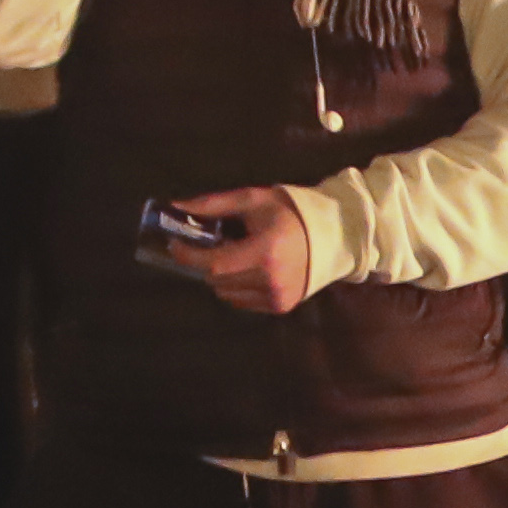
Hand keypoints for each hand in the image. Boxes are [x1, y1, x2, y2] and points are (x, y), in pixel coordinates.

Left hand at [153, 184, 312, 314]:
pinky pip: (242, 302)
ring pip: (226, 294)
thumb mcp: (251, 201)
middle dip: (205, 263)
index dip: (188, 256)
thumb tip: (175, 207)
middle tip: (210, 246)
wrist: (332, 234)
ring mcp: (277, 297)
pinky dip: (237, 287)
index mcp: (265, 251)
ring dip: (221, 276)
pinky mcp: (280, 306)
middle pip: (217, 280)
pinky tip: (250, 270)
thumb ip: (212, 205)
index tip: (176, 243)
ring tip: (234, 257)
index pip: (214, 263)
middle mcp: (271, 280)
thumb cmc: (288, 213)